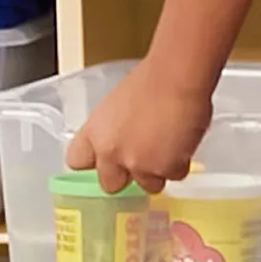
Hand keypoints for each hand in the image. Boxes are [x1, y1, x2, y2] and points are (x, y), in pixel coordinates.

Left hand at [69, 62, 214, 198]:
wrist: (177, 77)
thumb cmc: (152, 80)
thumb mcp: (117, 106)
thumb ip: (113, 131)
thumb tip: (122, 142)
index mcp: (95, 133)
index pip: (77, 161)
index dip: (94, 163)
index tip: (103, 162)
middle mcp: (111, 153)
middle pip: (110, 184)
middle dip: (126, 177)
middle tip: (141, 159)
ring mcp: (139, 164)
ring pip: (148, 184)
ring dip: (157, 171)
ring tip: (169, 145)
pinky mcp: (165, 169)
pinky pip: (174, 175)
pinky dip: (180, 163)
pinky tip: (182, 140)